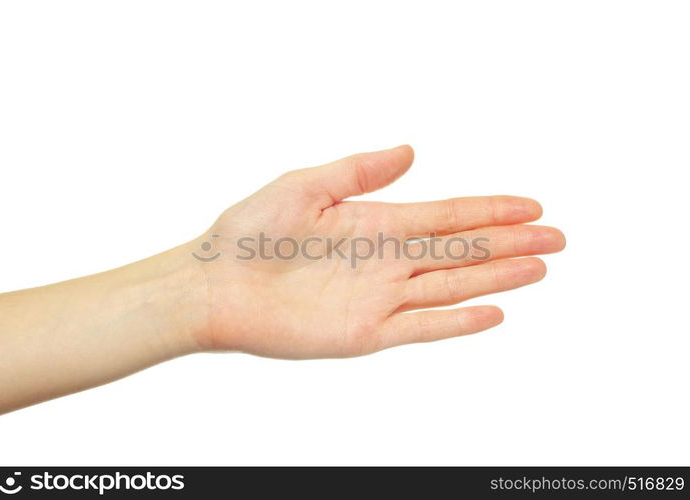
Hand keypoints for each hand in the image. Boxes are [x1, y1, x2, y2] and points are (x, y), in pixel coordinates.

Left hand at [190, 145, 564, 357]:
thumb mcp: (306, 185)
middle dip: (510, 243)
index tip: (531, 205)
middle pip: (462, 251)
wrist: (216, 286)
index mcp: (376, 223)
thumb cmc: (250, 233)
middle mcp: (386, 261)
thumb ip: (360, 171)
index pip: (447, 215)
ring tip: (539, 266)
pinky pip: (422, 327)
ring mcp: (379, 299)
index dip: (490, 209)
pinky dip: (458, 322)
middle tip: (556, 237)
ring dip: (497, 277)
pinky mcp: (365, 334)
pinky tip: (494, 311)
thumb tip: (412, 151)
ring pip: (452, 286)